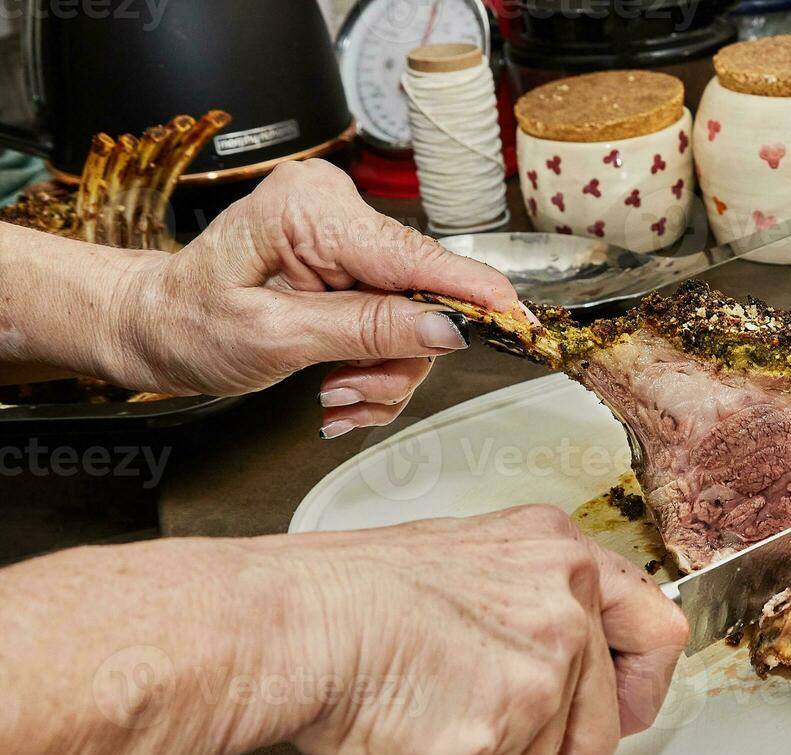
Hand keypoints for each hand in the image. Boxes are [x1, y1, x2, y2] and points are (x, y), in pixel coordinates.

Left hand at [118, 158, 518, 435]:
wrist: (156, 327)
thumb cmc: (190, 322)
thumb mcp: (273, 336)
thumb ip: (365, 329)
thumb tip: (444, 326)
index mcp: (310, 209)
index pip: (415, 256)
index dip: (471, 292)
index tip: (518, 318)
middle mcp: (337, 212)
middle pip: (422, 297)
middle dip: (396, 358)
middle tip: (350, 394)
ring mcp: (348, 239)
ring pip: (415, 321)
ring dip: (383, 372)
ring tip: (335, 394)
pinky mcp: (354, 267)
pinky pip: (398, 323)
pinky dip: (376, 367)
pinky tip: (340, 384)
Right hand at [275, 505, 688, 754]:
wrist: (281, 620)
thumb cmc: (338, 595)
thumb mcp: (460, 570)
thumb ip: (523, 614)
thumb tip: (552, 676)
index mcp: (556, 552)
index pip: (656, 628)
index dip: (639, 686)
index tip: (617, 709)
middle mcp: (566, 596)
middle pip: (600, 726)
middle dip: (532, 753)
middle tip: (463, 736)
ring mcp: (547, 656)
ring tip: (405, 725)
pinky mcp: (511, 716)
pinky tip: (382, 743)